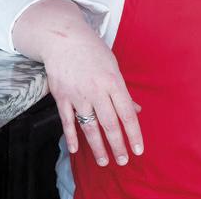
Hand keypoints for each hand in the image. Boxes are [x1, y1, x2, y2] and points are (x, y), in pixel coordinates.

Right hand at [12, 0, 143, 166]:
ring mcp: (77, 95)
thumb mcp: (113, 66)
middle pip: (109, 124)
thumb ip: (122, 91)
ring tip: (105, 161)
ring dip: (97, 147)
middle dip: (118, 145)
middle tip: (124, 161)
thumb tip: (136, 110)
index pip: (126, 113)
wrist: (63, 38)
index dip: (133, 134)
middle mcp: (96, 90)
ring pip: (89, 127)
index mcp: (112, 81)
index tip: (139, 150)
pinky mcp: (61, 97)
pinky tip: (75, 150)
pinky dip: (71, 137)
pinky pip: (67, 121)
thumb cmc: (92, 50)